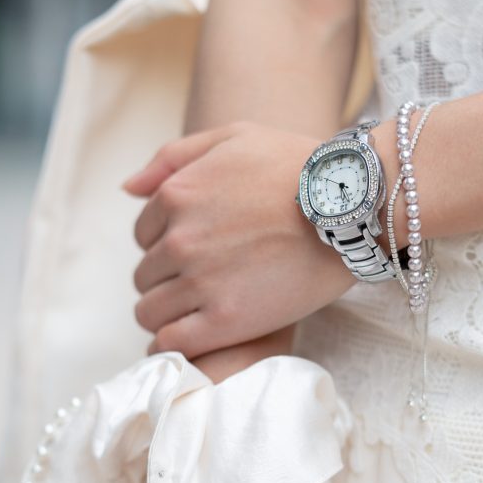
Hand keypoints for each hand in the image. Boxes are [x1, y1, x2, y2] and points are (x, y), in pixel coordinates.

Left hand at [124, 122, 354, 358]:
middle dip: (168, 280)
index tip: (198, 252)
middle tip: (205, 283)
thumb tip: (128, 188)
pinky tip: (193, 340)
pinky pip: (174, 341)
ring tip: (199, 314)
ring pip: (151, 312)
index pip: (143, 235)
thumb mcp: (235, 138)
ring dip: (168, 314)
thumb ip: (174, 158)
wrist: (355, 206)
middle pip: (145, 275)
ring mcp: (201, 282)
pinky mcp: (226, 321)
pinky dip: (174, 344)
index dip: (167, 245)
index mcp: (177, 195)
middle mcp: (180, 239)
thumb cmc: (300, 165)